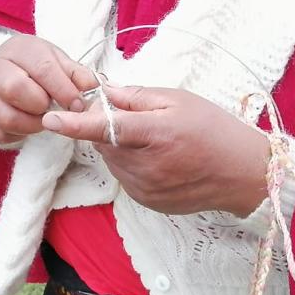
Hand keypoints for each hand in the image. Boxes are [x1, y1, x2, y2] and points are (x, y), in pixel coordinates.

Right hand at [0, 35, 99, 143]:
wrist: (11, 69)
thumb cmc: (39, 66)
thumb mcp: (60, 62)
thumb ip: (77, 74)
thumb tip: (92, 87)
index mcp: (19, 49)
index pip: (42, 69)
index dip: (63, 90)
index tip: (77, 104)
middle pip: (15, 90)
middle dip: (41, 106)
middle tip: (53, 110)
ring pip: (6, 117)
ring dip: (31, 125)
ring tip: (41, 119)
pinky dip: (17, 136)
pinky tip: (26, 127)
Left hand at [42, 85, 267, 216]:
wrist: (244, 174)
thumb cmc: (215, 130)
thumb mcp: (178, 101)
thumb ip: (136, 97)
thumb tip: (104, 93)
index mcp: (156, 135)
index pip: (106, 129)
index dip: (75, 125)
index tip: (51, 119)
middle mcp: (146, 167)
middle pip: (104, 144)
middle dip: (108, 128)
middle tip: (136, 117)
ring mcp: (146, 189)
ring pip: (112, 161)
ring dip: (119, 147)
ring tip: (154, 140)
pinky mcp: (147, 202)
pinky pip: (125, 177)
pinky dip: (131, 164)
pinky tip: (159, 159)